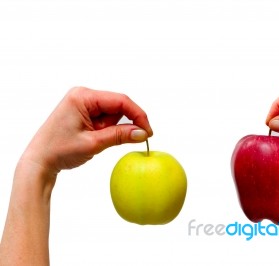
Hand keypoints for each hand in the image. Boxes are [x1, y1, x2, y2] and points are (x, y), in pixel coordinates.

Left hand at [21, 86, 152, 175]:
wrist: (39, 161)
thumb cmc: (59, 150)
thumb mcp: (94, 143)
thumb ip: (120, 135)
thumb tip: (142, 133)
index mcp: (83, 97)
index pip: (120, 100)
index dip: (138, 115)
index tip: (148, 131)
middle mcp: (83, 95)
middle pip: (118, 105)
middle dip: (124, 123)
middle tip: (127, 139)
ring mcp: (82, 103)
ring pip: (113, 113)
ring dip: (113, 128)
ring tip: (97, 140)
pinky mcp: (83, 112)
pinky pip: (104, 117)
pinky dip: (107, 129)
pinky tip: (96, 138)